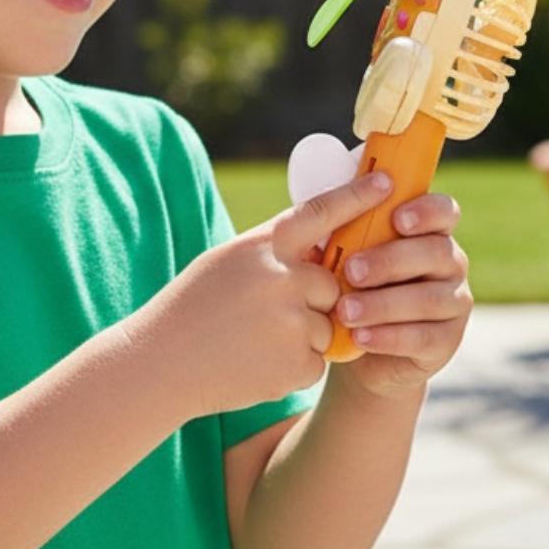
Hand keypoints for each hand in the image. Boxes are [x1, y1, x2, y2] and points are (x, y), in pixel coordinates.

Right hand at [143, 170, 395, 419]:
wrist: (159, 366)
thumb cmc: (193, 308)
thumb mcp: (229, 261)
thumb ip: (275, 249)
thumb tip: (322, 237)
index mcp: (264, 246)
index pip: (322, 212)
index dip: (357, 195)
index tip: (388, 181)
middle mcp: (284, 279)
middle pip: (331, 283)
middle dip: (312, 299)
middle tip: (266, 314)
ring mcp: (293, 323)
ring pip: (327, 325)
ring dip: (301, 336)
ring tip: (253, 342)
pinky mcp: (297, 364)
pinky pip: (318, 361)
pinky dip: (294, 365)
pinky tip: (256, 365)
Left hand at [323, 192, 471, 399]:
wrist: (357, 346)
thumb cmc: (351, 287)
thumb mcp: (342, 259)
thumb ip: (338, 239)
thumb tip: (319, 225)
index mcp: (429, 232)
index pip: (444, 211)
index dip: (427, 211)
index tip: (397, 219)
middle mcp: (451, 263)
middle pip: (437, 252)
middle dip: (391, 260)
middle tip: (351, 271)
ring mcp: (455, 302)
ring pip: (430, 299)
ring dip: (384, 304)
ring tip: (345, 311)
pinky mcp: (449, 340)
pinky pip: (425, 337)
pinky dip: (390, 337)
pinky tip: (360, 336)